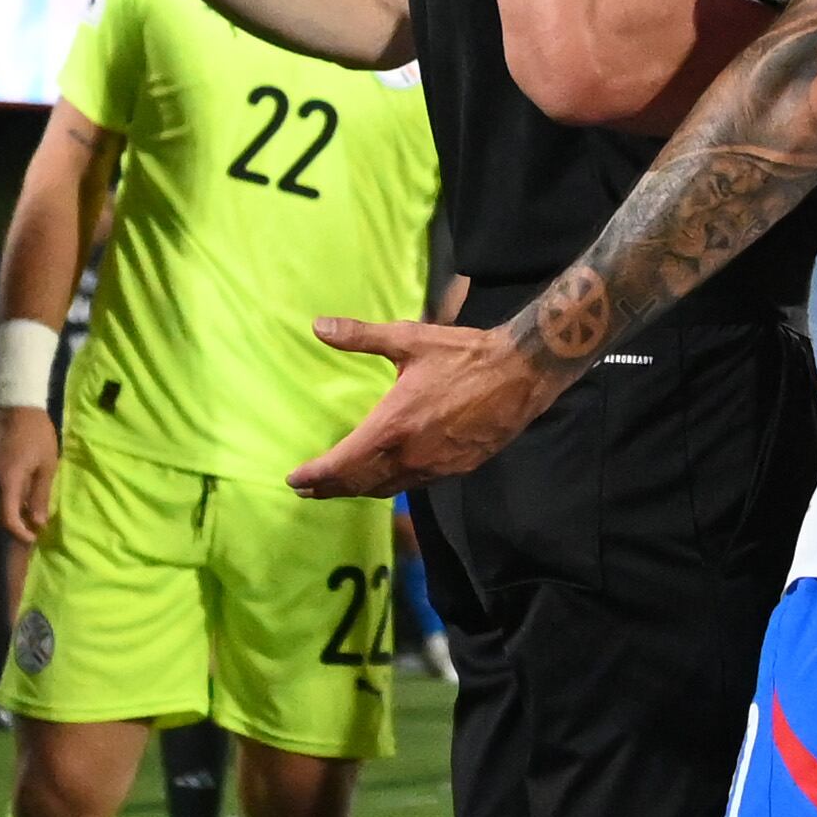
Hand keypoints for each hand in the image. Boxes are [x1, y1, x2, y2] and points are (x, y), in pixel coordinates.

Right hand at [0, 403, 61, 541]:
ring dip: (7, 511)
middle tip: (33, 524)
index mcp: (7, 480)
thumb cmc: (37, 434)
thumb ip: (40, 496)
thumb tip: (37, 523)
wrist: (16, 405)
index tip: (33, 537)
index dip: (19, 533)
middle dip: (13, 524)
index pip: (6, 519)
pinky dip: (2, 498)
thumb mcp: (47, 466)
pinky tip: (18, 492)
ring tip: (27, 507)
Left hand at [289, 315, 561, 497]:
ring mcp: (435, 468)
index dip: (316, 475)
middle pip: (360, 484)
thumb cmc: (464, 354)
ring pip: (388, 489)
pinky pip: (414, 485)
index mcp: (393, 426)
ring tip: (339, 487)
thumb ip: (361, 337)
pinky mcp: (457, 470)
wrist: (522, 373)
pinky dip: (390, 485)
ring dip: (360, 490)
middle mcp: (411, 456)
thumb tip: (319, 326)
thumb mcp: (409, 340)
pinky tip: (385, 478)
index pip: (343, 463)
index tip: (294, 480)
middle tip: (308, 489)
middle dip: (331, 489)